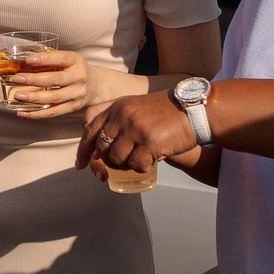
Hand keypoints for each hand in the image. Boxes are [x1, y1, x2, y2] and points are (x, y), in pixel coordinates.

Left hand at [0, 49, 89, 117]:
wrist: (96, 85)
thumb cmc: (74, 69)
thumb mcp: (68, 59)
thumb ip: (50, 60)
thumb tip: (21, 62)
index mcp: (76, 61)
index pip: (61, 58)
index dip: (45, 59)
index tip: (29, 60)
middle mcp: (79, 77)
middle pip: (56, 80)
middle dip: (34, 80)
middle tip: (17, 79)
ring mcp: (77, 94)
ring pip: (54, 98)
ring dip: (34, 98)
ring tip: (18, 96)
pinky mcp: (73, 107)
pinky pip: (53, 112)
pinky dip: (37, 113)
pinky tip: (23, 112)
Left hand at [77, 91, 196, 176]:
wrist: (193, 110)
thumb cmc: (164, 111)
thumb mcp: (135, 105)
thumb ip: (114, 116)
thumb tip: (93, 139)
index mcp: (117, 107)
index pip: (90, 130)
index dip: (83, 150)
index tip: (80, 165)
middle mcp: (123, 116)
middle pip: (102, 148)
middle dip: (105, 163)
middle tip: (115, 168)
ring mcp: (136, 129)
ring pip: (117, 159)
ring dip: (126, 165)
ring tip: (139, 158)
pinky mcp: (151, 143)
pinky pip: (136, 165)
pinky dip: (142, 167)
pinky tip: (151, 159)